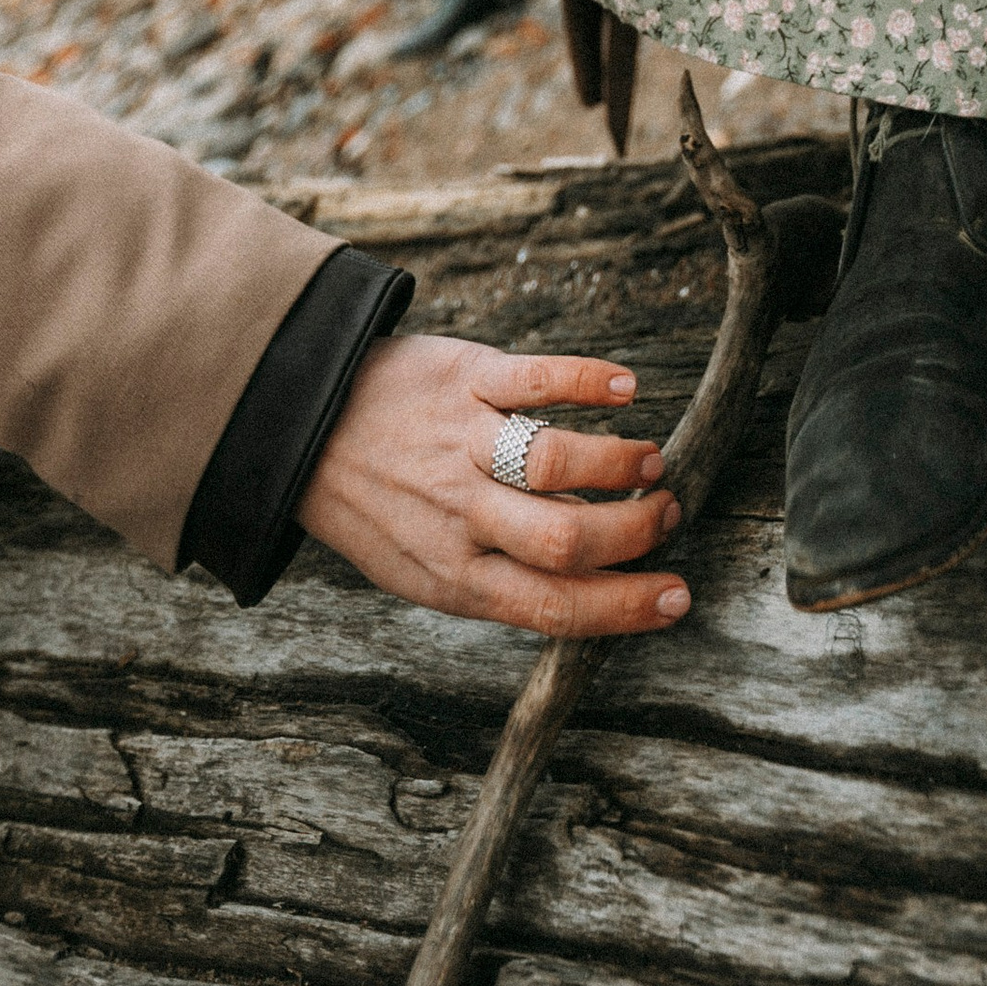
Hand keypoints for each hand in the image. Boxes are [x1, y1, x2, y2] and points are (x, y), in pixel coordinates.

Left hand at [295, 334, 692, 636]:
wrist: (307, 427)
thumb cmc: (382, 510)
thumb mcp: (427, 571)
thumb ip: (502, 581)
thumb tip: (596, 588)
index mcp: (456, 577)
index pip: (556, 605)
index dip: (627, 607)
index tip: (679, 596)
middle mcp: (460, 514)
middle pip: (565, 538)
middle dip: (635, 534)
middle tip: (668, 516)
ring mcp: (463, 443)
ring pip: (553, 460)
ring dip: (618, 463)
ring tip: (650, 462)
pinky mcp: (464, 378)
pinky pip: (534, 378)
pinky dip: (588, 380)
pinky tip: (625, 387)